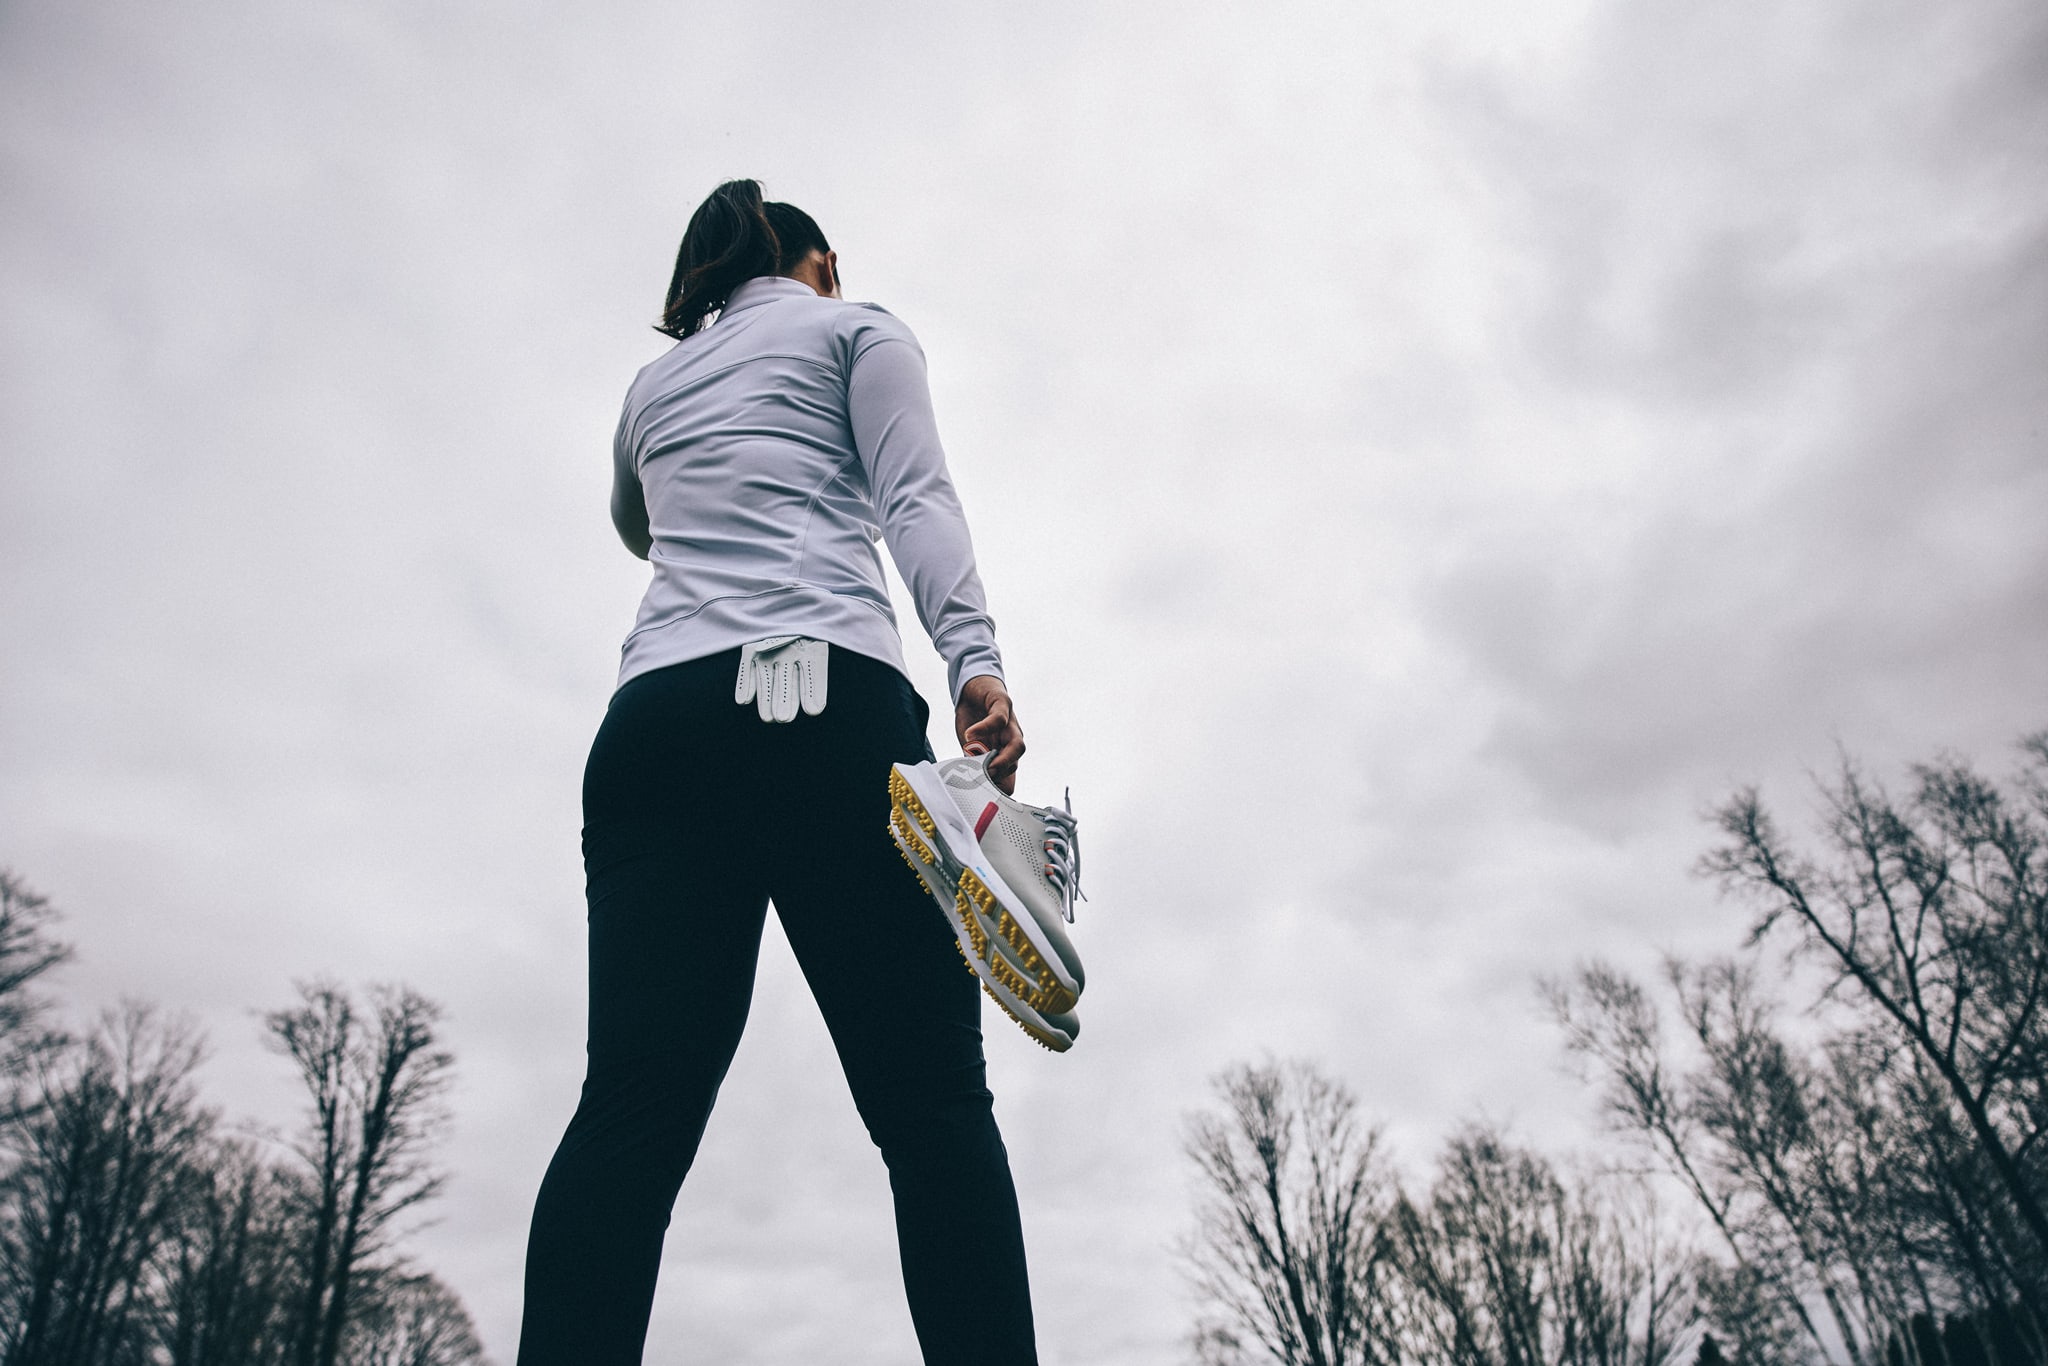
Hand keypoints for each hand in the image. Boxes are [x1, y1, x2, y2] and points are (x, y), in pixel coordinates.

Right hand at [955, 674, 1023, 793]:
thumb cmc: (973, 717)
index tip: (986, 798)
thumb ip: (973, 762)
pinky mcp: (1002, 703)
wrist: (973, 686)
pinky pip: (999, 719)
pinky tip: (970, 735)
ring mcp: (1010, 722)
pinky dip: (985, 728)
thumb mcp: (970, 745)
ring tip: (984, 762)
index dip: (1000, 787)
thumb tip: (972, 783)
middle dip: (1001, 775)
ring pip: (1017, 744)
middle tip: (985, 781)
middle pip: (1016, 762)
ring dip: (1003, 758)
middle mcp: (1011, 738)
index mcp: (1004, 751)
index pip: (1009, 775)